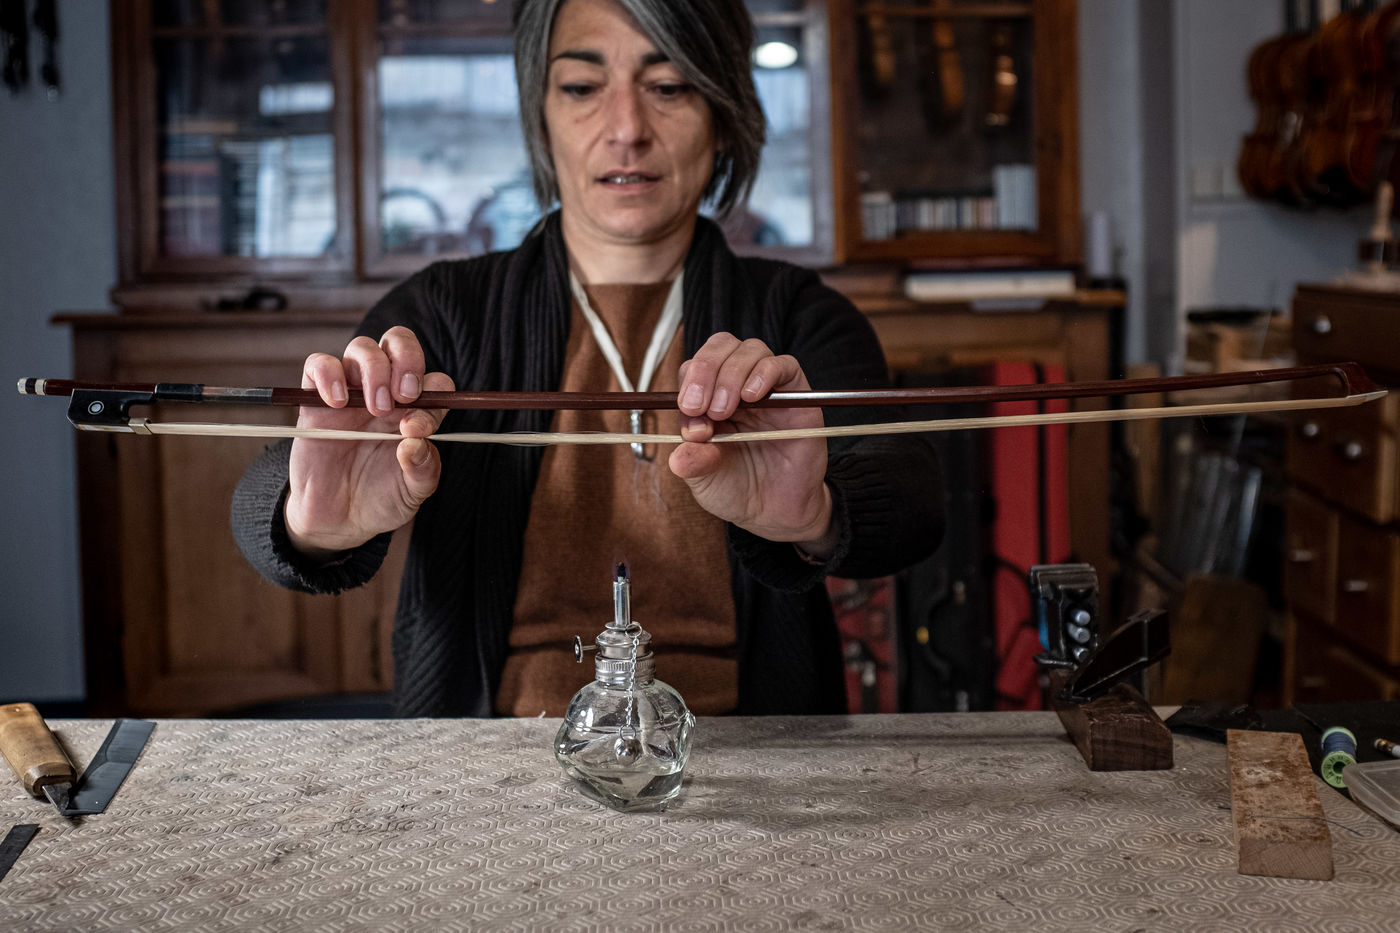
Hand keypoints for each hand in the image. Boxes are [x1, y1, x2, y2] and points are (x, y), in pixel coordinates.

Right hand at [284, 326, 453, 559]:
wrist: (338, 521)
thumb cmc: (382, 500)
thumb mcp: (413, 493)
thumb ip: (423, 469)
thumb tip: (415, 441)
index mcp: (416, 411)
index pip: (434, 380)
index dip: (432, 393)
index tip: (417, 426)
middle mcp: (387, 393)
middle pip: (399, 343)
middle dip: (407, 359)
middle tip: (402, 397)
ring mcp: (352, 393)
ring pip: (362, 347)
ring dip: (374, 370)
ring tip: (374, 408)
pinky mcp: (316, 400)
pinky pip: (318, 364)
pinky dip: (328, 373)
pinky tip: (336, 402)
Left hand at [668, 333, 837, 556]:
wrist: (777, 511)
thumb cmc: (737, 490)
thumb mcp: (705, 481)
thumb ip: (693, 463)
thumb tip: (678, 454)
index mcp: (707, 399)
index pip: (693, 369)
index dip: (689, 383)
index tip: (690, 412)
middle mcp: (735, 386)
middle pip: (719, 347)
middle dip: (705, 370)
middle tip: (703, 406)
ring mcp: (766, 388)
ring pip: (749, 350)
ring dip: (732, 373)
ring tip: (725, 409)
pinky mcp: (796, 394)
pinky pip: (783, 365)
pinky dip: (765, 373)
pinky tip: (752, 395)